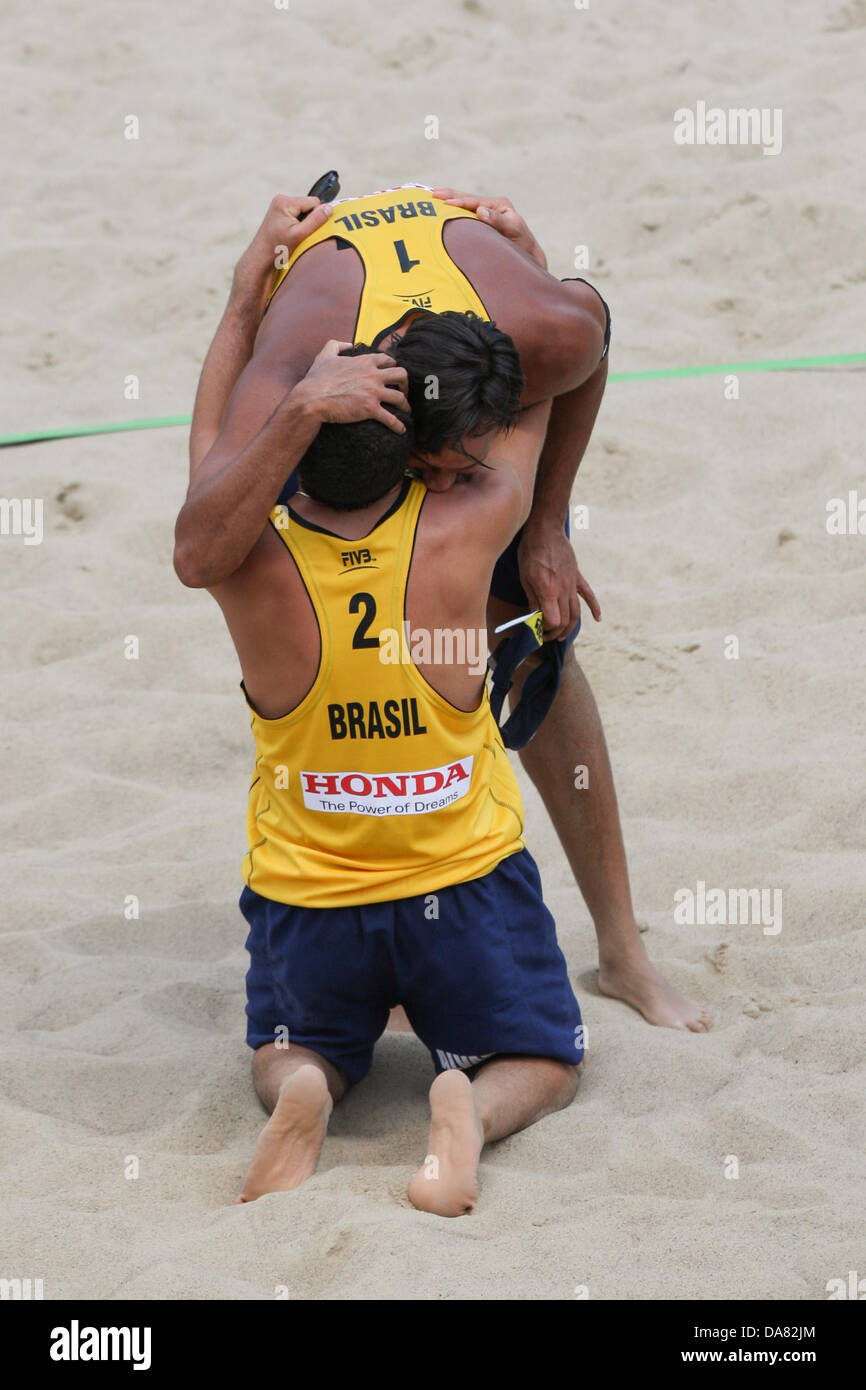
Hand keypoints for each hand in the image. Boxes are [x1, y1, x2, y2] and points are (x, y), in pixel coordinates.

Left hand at [231, 194, 333, 312]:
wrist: (260, 258)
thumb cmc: (277, 248)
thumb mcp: (299, 235)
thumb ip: (315, 220)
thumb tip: (329, 208)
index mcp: (284, 202)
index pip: (314, 202)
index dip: (316, 217)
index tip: (307, 231)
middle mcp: (281, 200)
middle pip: (309, 205)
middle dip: (309, 220)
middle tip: (300, 235)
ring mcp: (279, 206)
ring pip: (304, 211)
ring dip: (304, 223)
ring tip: (294, 236)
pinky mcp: (279, 213)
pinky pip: (297, 215)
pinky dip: (298, 225)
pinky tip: (291, 234)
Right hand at [294, 340, 409, 433]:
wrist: (312, 398)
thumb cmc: (317, 379)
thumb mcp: (325, 355)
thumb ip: (336, 345)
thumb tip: (347, 344)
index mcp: (364, 362)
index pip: (388, 359)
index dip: (394, 366)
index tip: (394, 375)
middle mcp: (372, 375)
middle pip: (401, 375)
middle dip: (405, 383)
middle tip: (403, 391)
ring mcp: (372, 392)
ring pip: (400, 397)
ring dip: (406, 405)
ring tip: (406, 411)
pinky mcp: (370, 409)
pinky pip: (390, 418)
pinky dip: (398, 425)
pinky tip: (401, 430)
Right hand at [431, 188, 546, 267]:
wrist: (528, 257)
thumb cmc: (521, 246)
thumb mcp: (512, 230)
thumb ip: (497, 220)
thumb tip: (480, 211)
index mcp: (499, 205)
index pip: (475, 202)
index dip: (459, 201)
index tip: (445, 202)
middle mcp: (492, 206)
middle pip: (467, 199)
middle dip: (449, 195)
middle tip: (432, 193)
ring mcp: (486, 214)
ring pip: (464, 206)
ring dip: (448, 200)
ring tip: (431, 196)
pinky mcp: (481, 223)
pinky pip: (465, 215)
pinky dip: (452, 211)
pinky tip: (440, 209)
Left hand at [517, 522, 600, 638]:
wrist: (546, 530)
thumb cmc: (530, 552)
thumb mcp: (525, 578)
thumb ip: (533, 600)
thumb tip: (534, 618)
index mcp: (549, 591)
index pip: (553, 621)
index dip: (545, 629)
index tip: (536, 628)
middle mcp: (564, 590)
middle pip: (565, 620)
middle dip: (555, 632)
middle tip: (545, 636)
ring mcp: (573, 583)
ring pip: (576, 612)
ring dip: (570, 627)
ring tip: (561, 636)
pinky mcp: (577, 576)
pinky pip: (589, 595)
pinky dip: (595, 608)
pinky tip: (598, 619)